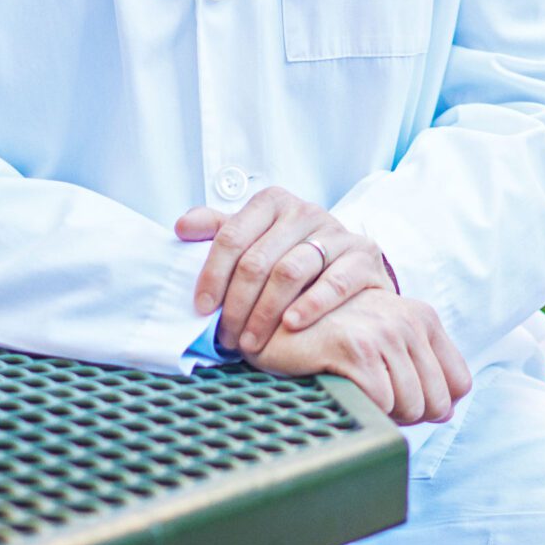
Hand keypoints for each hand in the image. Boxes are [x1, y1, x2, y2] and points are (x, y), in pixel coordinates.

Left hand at [176, 187, 392, 353]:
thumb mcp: (254, 239)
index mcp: (272, 202)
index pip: (231, 237)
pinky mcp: (363, 255)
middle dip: (237, 304)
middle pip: (258, 259)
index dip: (212, 275)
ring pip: (291, 271)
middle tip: (226, 337)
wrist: (349, 265)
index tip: (201, 308)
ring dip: (266, 312)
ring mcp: (337, 232)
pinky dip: (310, 305)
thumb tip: (181, 226)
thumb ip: (219, 230)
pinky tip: (291, 325)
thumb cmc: (290, 254)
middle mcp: (305, 211)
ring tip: (251, 342)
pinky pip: (334, 281)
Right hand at [242, 288, 472, 424]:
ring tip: (356, 390)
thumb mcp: (383, 342)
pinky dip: (363, 407)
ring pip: (411, 406)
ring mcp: (384, 331)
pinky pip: (382, 404)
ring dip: (384, 413)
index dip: (432, 403)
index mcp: (422, 316)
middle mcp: (408, 319)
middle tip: (373, 399)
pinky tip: (343, 386)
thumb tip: (446, 412)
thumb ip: (418, 369)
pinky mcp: (356, 348)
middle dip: (407, 415)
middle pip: (437, 403)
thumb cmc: (328, 338)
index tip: (400, 399)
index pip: (459, 384)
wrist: (273, 321)